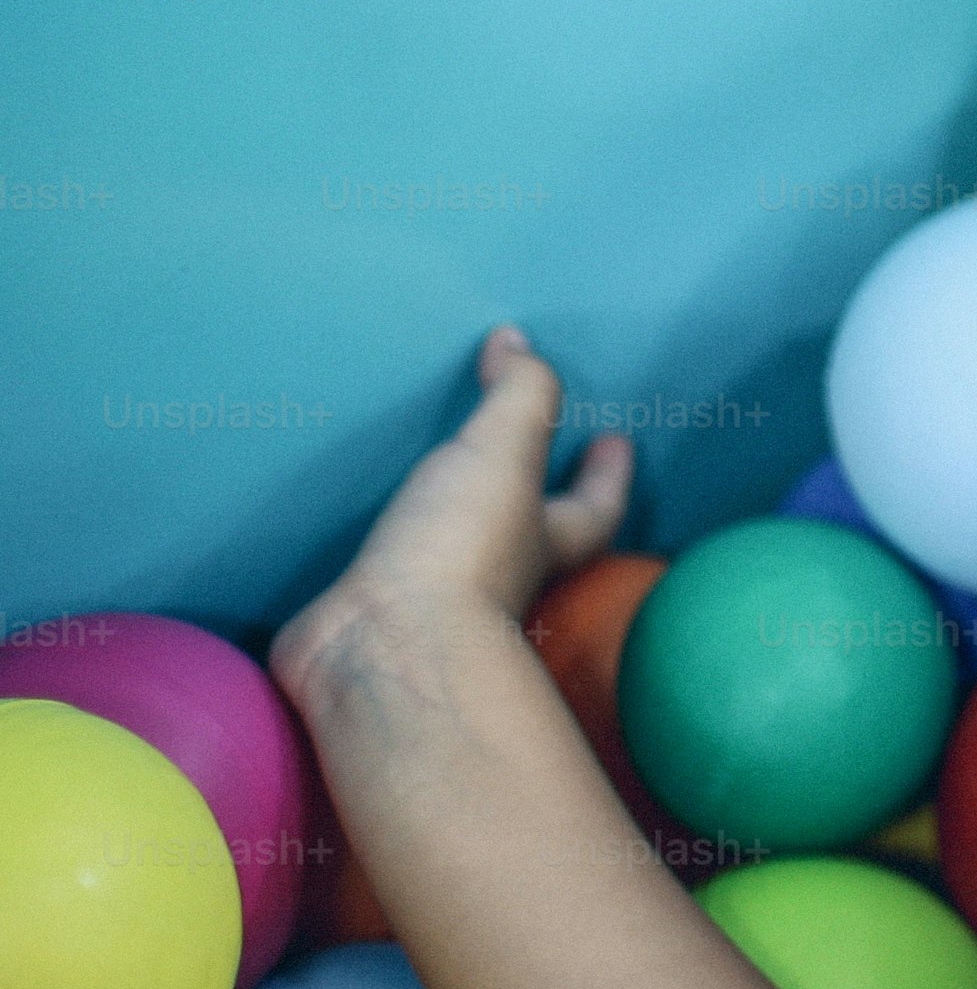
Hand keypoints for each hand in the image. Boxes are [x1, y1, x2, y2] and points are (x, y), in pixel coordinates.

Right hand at [273, 327, 635, 710]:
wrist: (379, 647)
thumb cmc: (459, 549)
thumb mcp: (504, 453)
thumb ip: (520, 395)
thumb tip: (517, 341)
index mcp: (544, 540)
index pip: (596, 508)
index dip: (609, 475)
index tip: (616, 440)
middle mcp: (499, 578)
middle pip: (535, 541)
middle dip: (539, 509)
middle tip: (535, 468)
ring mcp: (434, 604)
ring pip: (457, 559)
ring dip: (453, 530)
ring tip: (434, 490)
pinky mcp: (370, 618)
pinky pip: (380, 577)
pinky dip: (375, 556)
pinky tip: (349, 539)